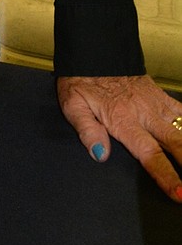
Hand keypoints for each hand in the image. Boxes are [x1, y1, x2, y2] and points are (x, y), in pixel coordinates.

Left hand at [57, 74, 181, 202]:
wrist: (94, 50)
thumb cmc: (82, 80)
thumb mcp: (73, 104)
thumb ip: (87, 130)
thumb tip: (100, 155)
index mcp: (123, 120)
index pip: (149, 154)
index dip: (166, 176)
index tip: (179, 194)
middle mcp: (144, 113)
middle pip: (176, 142)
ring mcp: (155, 102)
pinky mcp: (160, 94)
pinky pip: (181, 109)